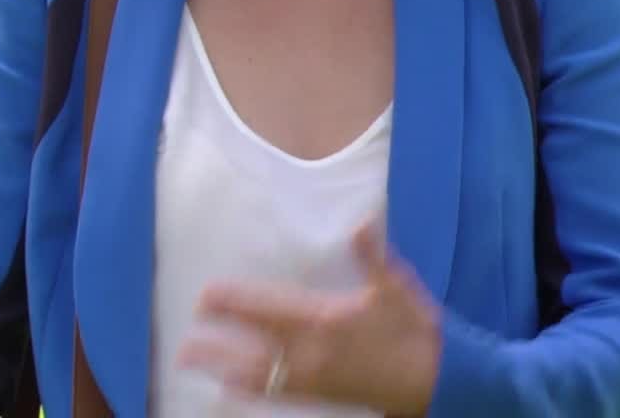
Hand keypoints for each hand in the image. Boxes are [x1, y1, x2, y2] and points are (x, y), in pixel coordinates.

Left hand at [177, 222, 441, 414]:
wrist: (435, 380)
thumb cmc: (414, 331)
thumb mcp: (397, 288)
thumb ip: (374, 256)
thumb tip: (362, 222)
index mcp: (325, 319)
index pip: (268, 309)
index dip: (235, 303)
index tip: (206, 296)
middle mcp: (311, 352)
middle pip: (252, 348)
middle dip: (217, 344)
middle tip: (184, 343)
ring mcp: (313, 378)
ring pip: (257, 376)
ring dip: (222, 370)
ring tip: (193, 365)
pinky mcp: (319, 397)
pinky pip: (273, 395)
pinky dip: (247, 391)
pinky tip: (231, 389)